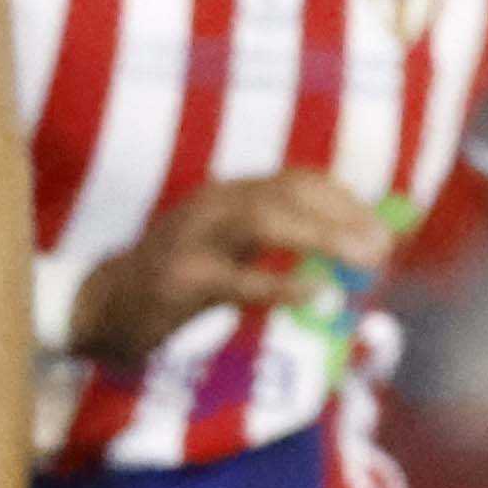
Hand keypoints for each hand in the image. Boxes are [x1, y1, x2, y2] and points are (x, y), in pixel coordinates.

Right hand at [75, 171, 391, 373]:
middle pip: (289, 191)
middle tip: (384, 249)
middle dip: (344, 215)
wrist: (102, 308)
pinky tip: (317, 293)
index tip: (385, 230)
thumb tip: (352, 252)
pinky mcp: (180, 279)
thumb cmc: (177, 282)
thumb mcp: (230, 249)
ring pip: (266, 219)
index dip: (347, 201)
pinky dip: (282, 283)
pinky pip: (239, 278)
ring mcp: (193, 237)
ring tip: (364, 260)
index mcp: (229, 194)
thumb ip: (279, 242)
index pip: (299, 180)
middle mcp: (213, 204)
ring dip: (323, 236)